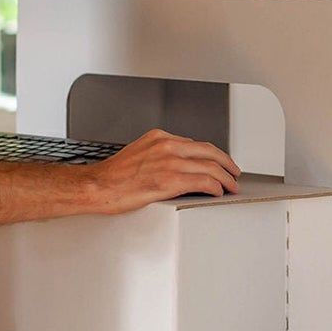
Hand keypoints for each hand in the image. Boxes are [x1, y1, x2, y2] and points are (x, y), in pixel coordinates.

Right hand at [90, 129, 241, 213]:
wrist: (97, 187)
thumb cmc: (113, 176)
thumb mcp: (139, 153)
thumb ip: (160, 155)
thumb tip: (178, 165)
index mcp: (159, 138)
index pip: (195, 144)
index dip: (212, 155)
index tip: (219, 162)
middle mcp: (167, 146)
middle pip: (209, 151)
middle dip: (227, 163)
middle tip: (234, 172)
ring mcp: (169, 163)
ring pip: (210, 167)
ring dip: (226, 178)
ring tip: (231, 186)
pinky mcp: (170, 181)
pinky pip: (204, 182)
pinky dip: (216, 187)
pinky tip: (218, 192)